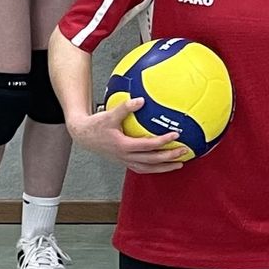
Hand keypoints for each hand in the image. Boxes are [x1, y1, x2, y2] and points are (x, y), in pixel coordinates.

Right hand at [69, 97, 189, 172]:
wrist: (83, 136)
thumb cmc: (96, 125)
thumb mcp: (110, 114)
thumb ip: (125, 107)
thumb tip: (141, 100)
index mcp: (123, 145)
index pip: (147, 145)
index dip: (163, 141)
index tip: (176, 134)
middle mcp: (125, 156)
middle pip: (151, 160)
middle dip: (169, 157)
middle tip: (184, 151)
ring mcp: (125, 161)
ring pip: (148, 168)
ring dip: (164, 167)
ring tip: (179, 164)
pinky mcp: (124, 161)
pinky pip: (142, 168)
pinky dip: (154, 168)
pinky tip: (163, 165)